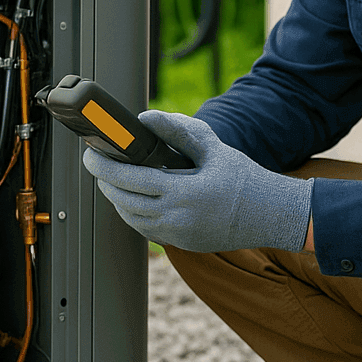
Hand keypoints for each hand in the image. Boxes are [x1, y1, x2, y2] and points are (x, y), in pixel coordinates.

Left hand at [80, 109, 311, 252]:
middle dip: (104, 181)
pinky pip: (145, 230)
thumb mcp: (211, 148)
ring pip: (131, 219)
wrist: (270, 214)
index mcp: (183, 192)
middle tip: (96, 163)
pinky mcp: (181, 244)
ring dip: (116, 199)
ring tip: (111, 179)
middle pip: (123, 201)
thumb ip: (177, 131)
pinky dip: (132, 214)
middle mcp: (176, 218)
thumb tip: (144, 118)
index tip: (90, 155)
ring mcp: (177, 235)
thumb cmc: (243, 177)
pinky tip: (132, 198)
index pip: (130, 179)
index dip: (104, 166)